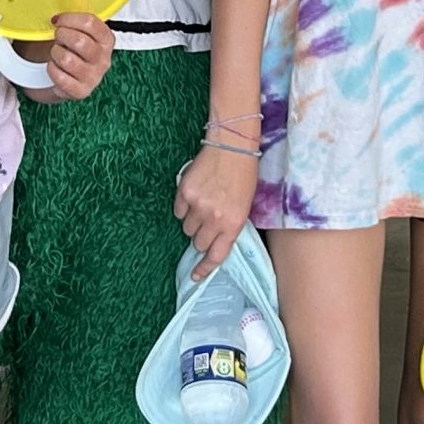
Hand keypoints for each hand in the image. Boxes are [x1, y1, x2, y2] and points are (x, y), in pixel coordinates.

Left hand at [18, 11, 113, 101]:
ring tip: (57, 53)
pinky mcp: (81, 91)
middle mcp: (104, 59)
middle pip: (80, 41)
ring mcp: (94, 77)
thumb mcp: (78, 31)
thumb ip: (74, 17)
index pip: (91, 22)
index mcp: (107, 39)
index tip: (58, 20)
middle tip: (58, 37)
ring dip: (56, 53)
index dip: (69, 18)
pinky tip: (55, 67)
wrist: (69, 76)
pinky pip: (60, 77)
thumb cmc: (72, 49)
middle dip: (62, 36)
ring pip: (67, 59)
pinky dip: (52, 69)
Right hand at [174, 141, 259, 280]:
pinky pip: (178, 210)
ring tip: (203, 202)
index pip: (216, 255)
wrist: (232, 146)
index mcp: (233, 224)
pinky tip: (195, 193)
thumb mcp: (244, 205)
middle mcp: (214, 219)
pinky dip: (184, 206)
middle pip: (198, 242)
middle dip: (201, 236)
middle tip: (207, 221)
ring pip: (187, 227)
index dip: (204, 268)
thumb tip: (214, 239)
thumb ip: (230, 224)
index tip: (195, 276)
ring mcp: (198, 206)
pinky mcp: (184, 193)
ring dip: (193, 220)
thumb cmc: (244, 175)